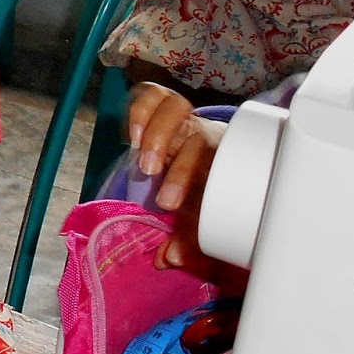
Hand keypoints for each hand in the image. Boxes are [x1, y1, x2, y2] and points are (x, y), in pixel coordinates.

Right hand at [127, 83, 225, 269]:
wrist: (222, 158)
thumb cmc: (212, 191)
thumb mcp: (202, 217)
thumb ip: (186, 237)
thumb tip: (168, 259)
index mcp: (220, 159)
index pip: (204, 157)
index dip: (182, 175)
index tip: (166, 201)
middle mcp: (202, 133)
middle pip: (188, 124)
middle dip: (164, 144)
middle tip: (147, 170)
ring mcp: (183, 118)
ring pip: (170, 102)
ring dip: (151, 123)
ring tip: (135, 148)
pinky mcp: (162, 108)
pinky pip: (151, 94)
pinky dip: (139, 107)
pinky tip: (130, 132)